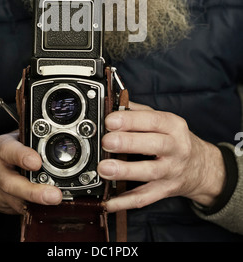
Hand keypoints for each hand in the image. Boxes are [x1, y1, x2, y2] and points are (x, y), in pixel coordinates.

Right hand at [0, 131, 61, 221]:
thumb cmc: (2, 154)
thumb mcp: (12, 139)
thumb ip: (29, 136)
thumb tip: (53, 129)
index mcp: (1, 148)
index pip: (10, 150)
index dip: (23, 156)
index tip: (37, 163)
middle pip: (11, 183)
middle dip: (33, 191)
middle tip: (54, 194)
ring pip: (16, 201)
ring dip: (37, 203)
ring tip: (54, 202)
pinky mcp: (4, 205)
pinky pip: (20, 209)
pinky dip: (35, 209)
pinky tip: (47, 207)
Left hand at [97, 102, 225, 212]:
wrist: (201, 167)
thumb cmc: (175, 139)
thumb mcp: (164, 120)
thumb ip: (138, 111)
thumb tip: (113, 103)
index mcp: (173, 126)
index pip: (153, 120)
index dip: (131, 120)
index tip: (110, 120)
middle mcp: (176, 148)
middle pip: (154, 145)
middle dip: (128, 143)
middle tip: (107, 142)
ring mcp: (171, 171)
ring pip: (150, 172)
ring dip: (126, 171)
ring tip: (104, 169)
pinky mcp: (165, 190)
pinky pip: (145, 197)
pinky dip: (125, 201)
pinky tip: (109, 202)